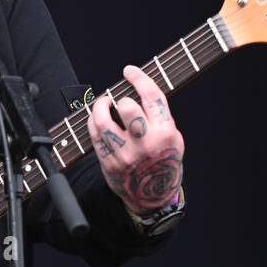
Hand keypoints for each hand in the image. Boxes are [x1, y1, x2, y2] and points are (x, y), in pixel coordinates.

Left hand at [85, 65, 184, 214]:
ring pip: (103, 122)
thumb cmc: (164, 159)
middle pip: (127, 107)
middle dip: (120, 98)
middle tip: (118, 100)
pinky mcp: (109, 163)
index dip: (139, 78)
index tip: (129, 70)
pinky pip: (94, 136)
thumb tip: (137, 87)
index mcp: (166, 133)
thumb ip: (158, 115)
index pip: (152, 97)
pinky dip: (93, 122)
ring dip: (99, 107)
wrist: (153, 196)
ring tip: (103, 103)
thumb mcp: (173, 136)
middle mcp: (146, 144)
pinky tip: (97, 118)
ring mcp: (125, 155)